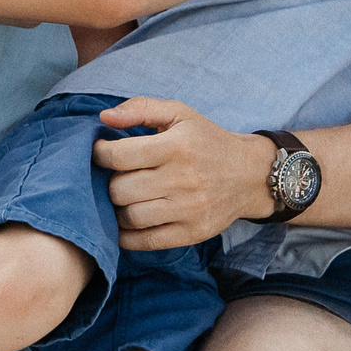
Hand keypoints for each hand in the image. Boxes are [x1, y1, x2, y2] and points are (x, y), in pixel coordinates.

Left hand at [92, 98, 276, 249]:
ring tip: (125, 198)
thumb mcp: (179, 114)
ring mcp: (189, 209)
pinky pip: (145, 242)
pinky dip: (127, 236)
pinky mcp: (192, 233)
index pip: (119, 156)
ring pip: (129, 217)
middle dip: (111, 182)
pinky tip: (127, 222)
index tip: (102, 152)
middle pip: (120, 190)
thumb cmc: (206, 141)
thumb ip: (140, 108)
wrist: (250, 174)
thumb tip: (104, 117)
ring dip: (118, 209)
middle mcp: (183, 179)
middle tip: (119, 177)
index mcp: (176, 146)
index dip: (100, 154)